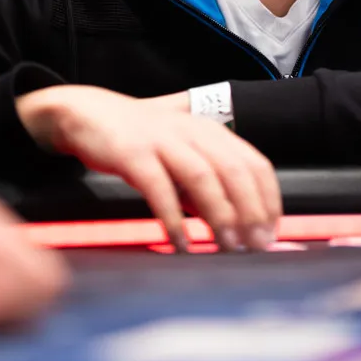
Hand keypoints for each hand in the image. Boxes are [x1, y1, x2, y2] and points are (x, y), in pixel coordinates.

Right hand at [16, 85, 280, 252]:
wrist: (88, 114)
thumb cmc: (140, 140)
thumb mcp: (181, 156)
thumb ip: (205, 186)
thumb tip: (233, 226)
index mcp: (211, 131)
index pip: (255, 163)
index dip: (269, 198)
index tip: (273, 231)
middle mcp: (193, 131)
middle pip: (234, 170)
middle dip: (251, 210)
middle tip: (258, 246)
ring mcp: (163, 139)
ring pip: (203, 177)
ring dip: (219, 215)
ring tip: (227, 247)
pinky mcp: (133, 152)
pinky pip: (159, 188)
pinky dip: (173, 218)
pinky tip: (181, 243)